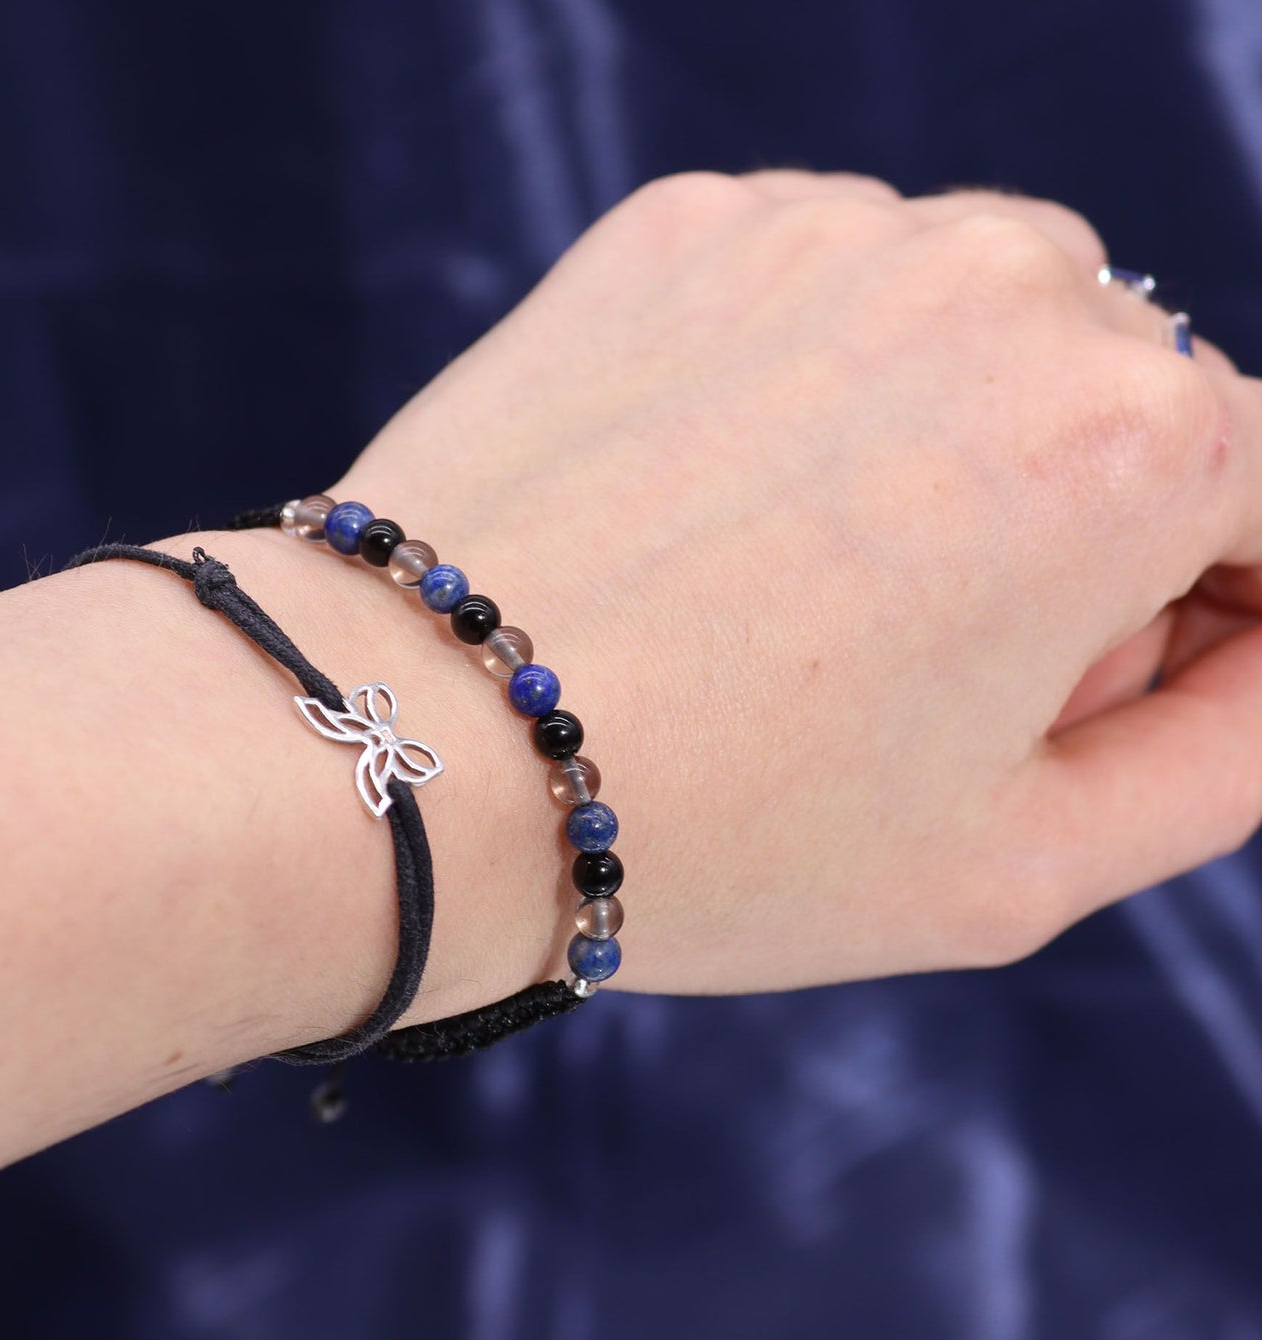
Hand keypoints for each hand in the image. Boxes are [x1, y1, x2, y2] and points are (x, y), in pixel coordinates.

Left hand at [332, 169, 1261, 994]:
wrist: (409, 744)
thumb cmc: (713, 833)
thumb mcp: (1024, 864)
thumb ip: (1228, 750)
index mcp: (1130, 440)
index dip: (1209, 618)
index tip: (1093, 699)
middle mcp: (1002, 281)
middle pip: (1127, 407)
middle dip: (1077, 538)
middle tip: (915, 682)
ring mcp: (830, 229)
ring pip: (975, 336)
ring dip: (948, 448)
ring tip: (802, 598)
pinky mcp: (690, 226)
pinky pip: (825, 300)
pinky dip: (811, 393)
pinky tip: (712, 513)